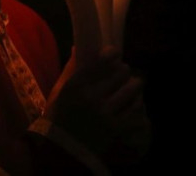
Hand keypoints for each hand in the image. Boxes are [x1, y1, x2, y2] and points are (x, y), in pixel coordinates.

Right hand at [43, 46, 150, 160]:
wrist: (62, 149)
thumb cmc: (59, 116)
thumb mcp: (60, 90)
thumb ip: (72, 68)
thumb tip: (78, 47)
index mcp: (76, 84)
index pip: (103, 59)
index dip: (113, 53)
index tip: (114, 55)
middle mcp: (92, 95)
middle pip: (122, 71)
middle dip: (124, 71)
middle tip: (122, 75)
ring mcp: (106, 112)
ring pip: (133, 88)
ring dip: (133, 87)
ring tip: (130, 88)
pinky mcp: (116, 128)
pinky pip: (136, 110)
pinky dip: (136, 106)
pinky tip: (132, 105)